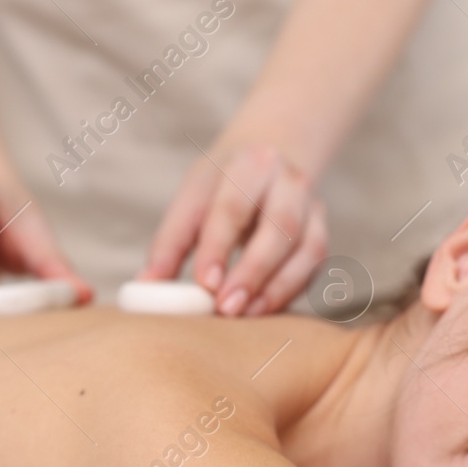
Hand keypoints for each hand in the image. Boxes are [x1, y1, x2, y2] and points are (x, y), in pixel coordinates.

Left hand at [138, 144, 327, 316]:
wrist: (272, 152)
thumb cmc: (222, 185)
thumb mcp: (193, 199)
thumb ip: (170, 243)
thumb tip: (146, 288)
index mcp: (246, 164)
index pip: (232, 207)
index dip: (218, 247)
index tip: (205, 284)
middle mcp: (284, 179)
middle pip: (278, 225)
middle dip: (252, 271)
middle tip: (226, 308)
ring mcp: (310, 201)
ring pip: (305, 247)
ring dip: (276, 286)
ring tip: (245, 314)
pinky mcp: (321, 226)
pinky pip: (314, 263)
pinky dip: (290, 289)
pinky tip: (264, 307)